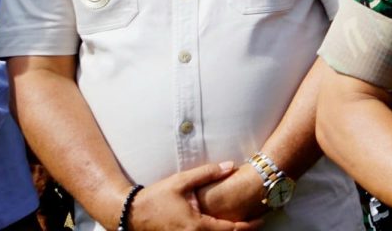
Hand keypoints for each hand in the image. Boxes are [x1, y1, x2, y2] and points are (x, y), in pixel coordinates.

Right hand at [129, 162, 261, 230]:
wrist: (130, 214)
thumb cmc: (156, 197)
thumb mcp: (181, 181)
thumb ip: (207, 173)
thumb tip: (231, 166)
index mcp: (195, 225)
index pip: (229, 229)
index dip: (248, 226)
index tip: (261, 220)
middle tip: (257, 222)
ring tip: (243, 224)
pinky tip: (222, 227)